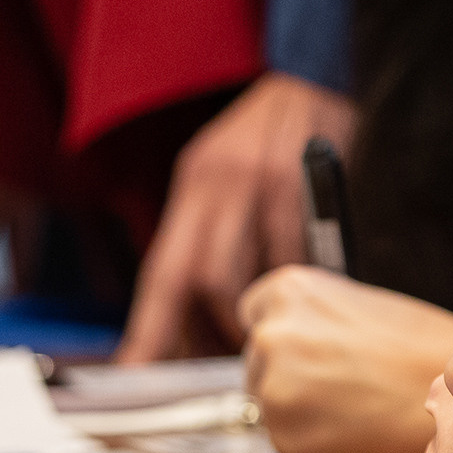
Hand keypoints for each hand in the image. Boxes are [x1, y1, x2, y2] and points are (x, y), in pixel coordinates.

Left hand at [117, 73, 356, 362]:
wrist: (318, 77)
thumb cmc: (272, 137)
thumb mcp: (226, 174)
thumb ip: (212, 234)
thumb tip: (202, 316)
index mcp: (195, 185)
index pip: (161, 271)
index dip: (147, 331)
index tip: (135, 376)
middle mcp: (217, 184)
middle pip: (196, 280)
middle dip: (209, 330)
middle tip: (226, 358)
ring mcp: (258, 184)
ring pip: (241, 274)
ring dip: (252, 312)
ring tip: (269, 323)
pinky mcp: (300, 185)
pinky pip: (291, 258)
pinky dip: (296, 284)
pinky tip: (308, 290)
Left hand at [237, 267, 452, 452]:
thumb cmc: (422, 345)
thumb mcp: (362, 302)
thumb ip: (319, 315)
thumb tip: (292, 334)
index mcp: (289, 292)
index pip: (255, 312)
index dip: (283, 332)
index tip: (305, 348)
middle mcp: (272, 337)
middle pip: (258, 361)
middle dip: (291, 372)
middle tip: (342, 382)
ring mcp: (275, 392)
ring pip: (272, 404)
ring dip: (301, 409)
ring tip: (357, 404)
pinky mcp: (288, 442)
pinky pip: (291, 442)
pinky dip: (317, 441)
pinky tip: (357, 428)